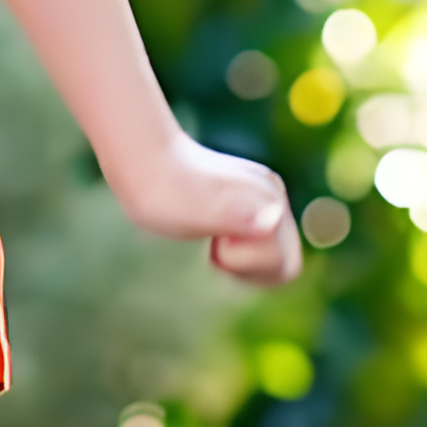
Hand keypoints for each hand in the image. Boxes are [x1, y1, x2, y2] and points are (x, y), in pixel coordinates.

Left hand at [113, 131, 298, 285]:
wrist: (143, 161)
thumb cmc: (163, 192)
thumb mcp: (193, 211)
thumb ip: (233, 217)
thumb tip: (272, 223)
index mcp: (270, 201)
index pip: (284, 265)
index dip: (247, 266)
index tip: (216, 244)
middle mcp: (273, 199)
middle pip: (283, 263)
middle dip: (245, 266)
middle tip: (212, 245)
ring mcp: (262, 202)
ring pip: (272, 257)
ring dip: (240, 261)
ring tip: (212, 242)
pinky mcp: (248, 206)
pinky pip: (258, 247)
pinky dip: (236, 254)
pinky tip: (213, 240)